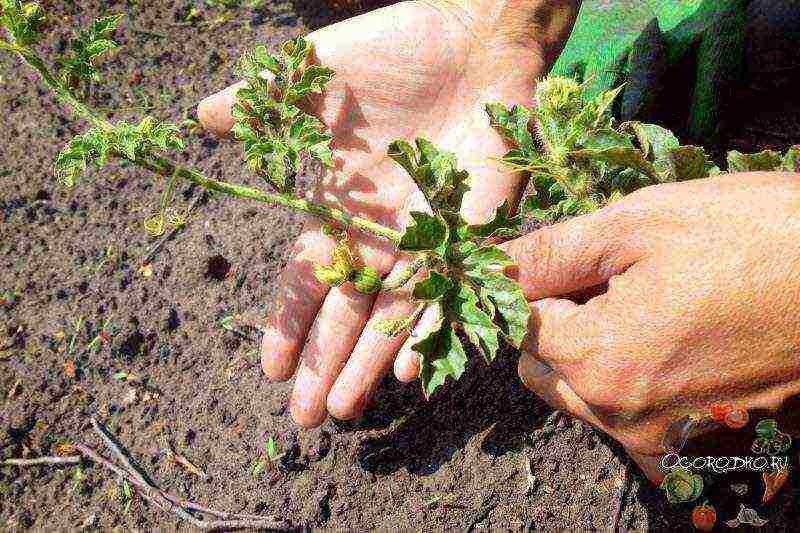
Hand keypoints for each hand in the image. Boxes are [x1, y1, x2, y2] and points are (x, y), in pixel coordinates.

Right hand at [197, 1, 579, 426]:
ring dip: (370, 361)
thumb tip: (203, 117)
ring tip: (349, 407)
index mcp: (342, 208)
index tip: (271, 369)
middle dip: (326, 363)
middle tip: (307, 418)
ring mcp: (429, 236)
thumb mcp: (310, 77)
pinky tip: (411, 366)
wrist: (468, 36)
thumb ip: (261, 104)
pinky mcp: (475, 228)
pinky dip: (432, 324)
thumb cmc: (390, 53)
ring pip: (395, 313)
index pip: (308, 279)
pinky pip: (453, 287)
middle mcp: (383, 234)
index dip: (288, 323)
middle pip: (348, 312)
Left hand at [503, 172, 799, 481]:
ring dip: (590, 354)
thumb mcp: (640, 223)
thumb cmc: (761, 237)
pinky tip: (673, 344)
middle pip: (545, 369)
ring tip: (649, 306)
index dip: (538, 285)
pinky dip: (631, 384)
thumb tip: (494, 266)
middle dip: (557, 323)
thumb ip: (551, 252)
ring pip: (583, 398)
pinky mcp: (704, 447)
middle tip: (610, 280)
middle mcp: (625, 416)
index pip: (520, 326)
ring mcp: (667, 440)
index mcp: (600, 360)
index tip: (574, 262)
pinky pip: (632, 421)